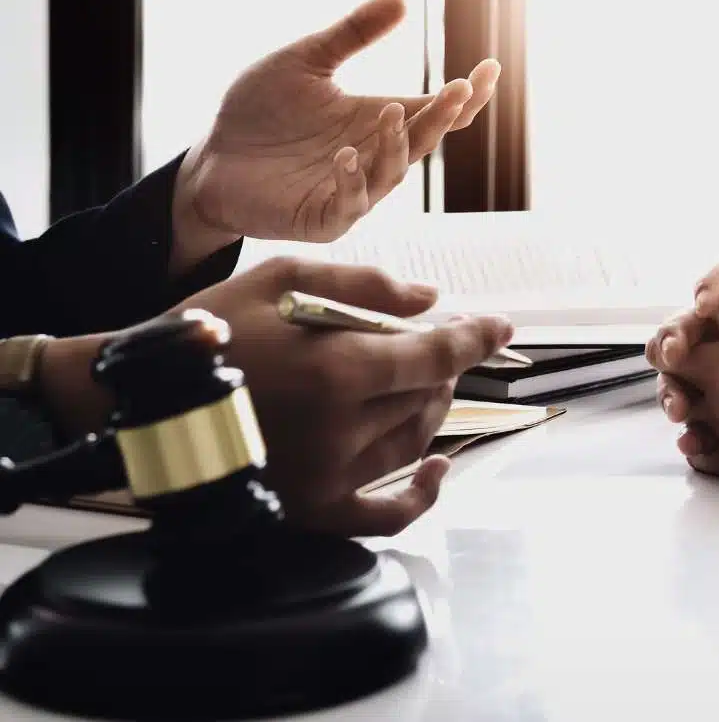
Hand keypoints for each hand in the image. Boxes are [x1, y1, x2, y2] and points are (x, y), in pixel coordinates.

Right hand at [169, 257, 512, 535]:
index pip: (436, 354)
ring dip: (433, 408)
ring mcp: (328, 477)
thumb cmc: (211, 331)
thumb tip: (432, 299)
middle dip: (444, 364)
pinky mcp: (312, 510)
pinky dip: (421, 494)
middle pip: (427, 395)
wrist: (143, 400)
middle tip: (442, 344)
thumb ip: (366, 284)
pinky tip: (440, 466)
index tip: (501, 327)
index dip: (476, 338)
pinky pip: (386, 515)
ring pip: (413, 441)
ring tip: (427, 382)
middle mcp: (341, 429)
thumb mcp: (281, 278)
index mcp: (337, 369)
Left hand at [170, 0, 500, 267]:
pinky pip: (348, 205)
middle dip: (444, 117)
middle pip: (423, 140)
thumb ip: (352, 35)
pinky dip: (351, 182)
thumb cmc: (258, 113)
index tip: (491, 67)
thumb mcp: (305, 61)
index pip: (435, 111)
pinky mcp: (323, 218)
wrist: (211, 159)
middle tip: (458, 89)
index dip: (467, 95)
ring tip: (391, 112)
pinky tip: (345, 156)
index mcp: (378, 121)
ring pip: (392, 173)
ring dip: (396, 145)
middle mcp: (375, 157)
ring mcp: (353, 191)